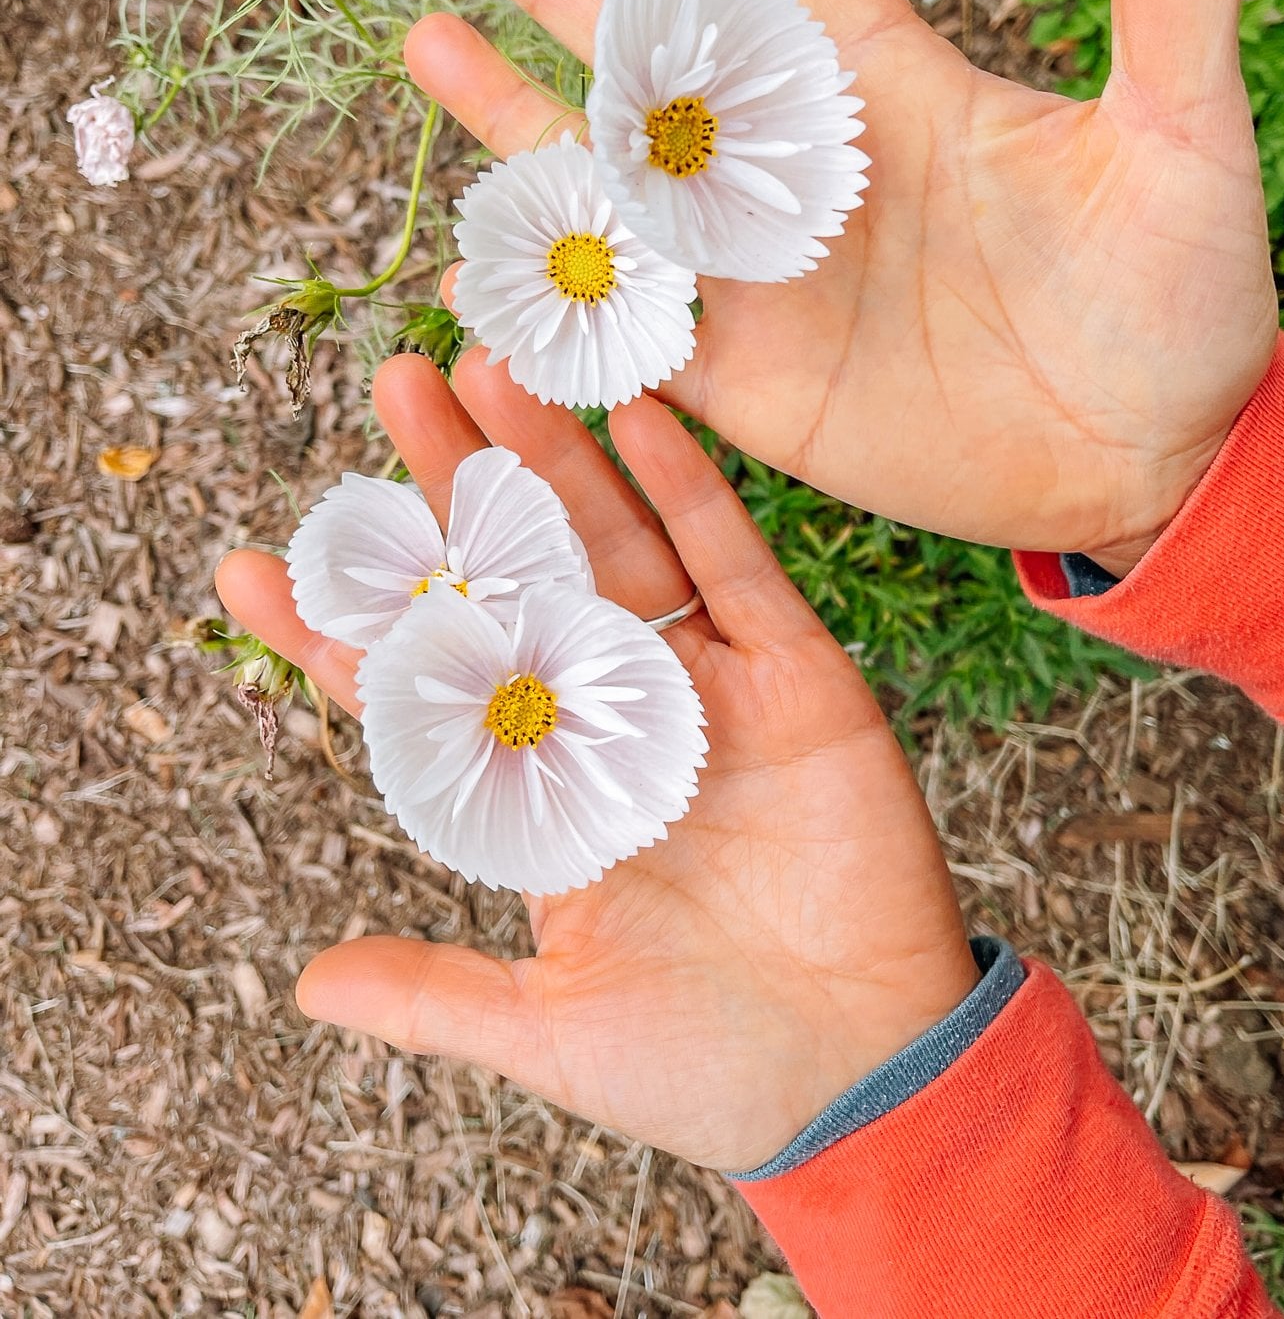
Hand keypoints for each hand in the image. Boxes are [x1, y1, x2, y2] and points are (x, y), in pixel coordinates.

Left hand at [216, 352, 977, 1171]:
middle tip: (392, 387)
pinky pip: (735, 565)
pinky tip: (632, 418)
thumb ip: (432, 994)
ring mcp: (705, 687)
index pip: (426, 688)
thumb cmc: (704, 1066)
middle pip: (519, 578)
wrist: (864, 1080)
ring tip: (485, 369)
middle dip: (450, 491)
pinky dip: (689, 490)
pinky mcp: (796, 674)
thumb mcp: (547, 1033)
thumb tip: (307, 984)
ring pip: (614, 549)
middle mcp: (612, 719)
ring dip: (554, 459)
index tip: (254, 568)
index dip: (344, 630)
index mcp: (543, 792)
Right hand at [406, 0, 1278, 575]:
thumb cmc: (1181, 299)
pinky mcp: (754, 386)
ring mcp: (770, 282)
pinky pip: (633, 336)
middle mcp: (809, 176)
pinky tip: (472, 270)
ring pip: (619, 187)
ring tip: (430, 48)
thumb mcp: (1180, 141)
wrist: (1149, 465)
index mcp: (896, 95)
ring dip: (523, 124)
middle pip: (663, 61)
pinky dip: (553, 306)